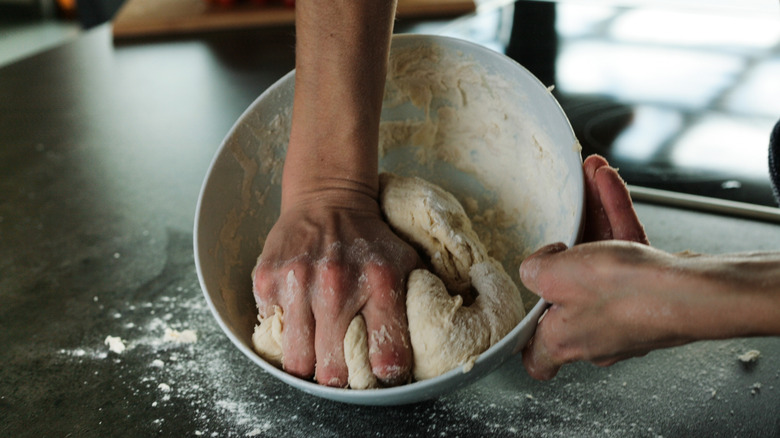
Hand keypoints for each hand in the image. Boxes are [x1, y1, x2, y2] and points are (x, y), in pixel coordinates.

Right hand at [252, 192, 418, 386]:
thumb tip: (433, 340)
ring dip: (307, 361)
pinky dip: (284, 329)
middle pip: (333, 372)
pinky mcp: (268, 279)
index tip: (382, 371)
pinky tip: (297, 314)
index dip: (386, 373)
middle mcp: (337, 285)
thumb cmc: (368, 238)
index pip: (387, 357)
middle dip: (339, 376)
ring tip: (315, 350)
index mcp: (380, 283)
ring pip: (297, 361)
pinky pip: (271, 330)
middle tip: (341, 367)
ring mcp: (298, 283)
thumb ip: (417, 300)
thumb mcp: (404, 262)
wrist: (327, 198)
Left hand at [520, 154, 649, 378]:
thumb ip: (533, 271)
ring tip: (590, 176)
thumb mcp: (552, 275)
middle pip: (567, 289)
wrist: (692, 292)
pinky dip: (616, 217)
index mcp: (562, 340)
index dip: (526, 342)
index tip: (523, 318)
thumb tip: (534, 268)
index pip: (538, 360)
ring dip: (594, 216)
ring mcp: (624, 314)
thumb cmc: (623, 293)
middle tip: (560, 214)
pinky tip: (608, 182)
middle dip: (564, 246)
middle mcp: (593, 333)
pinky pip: (625, 251)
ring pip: (600, 261)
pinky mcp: (650, 294)